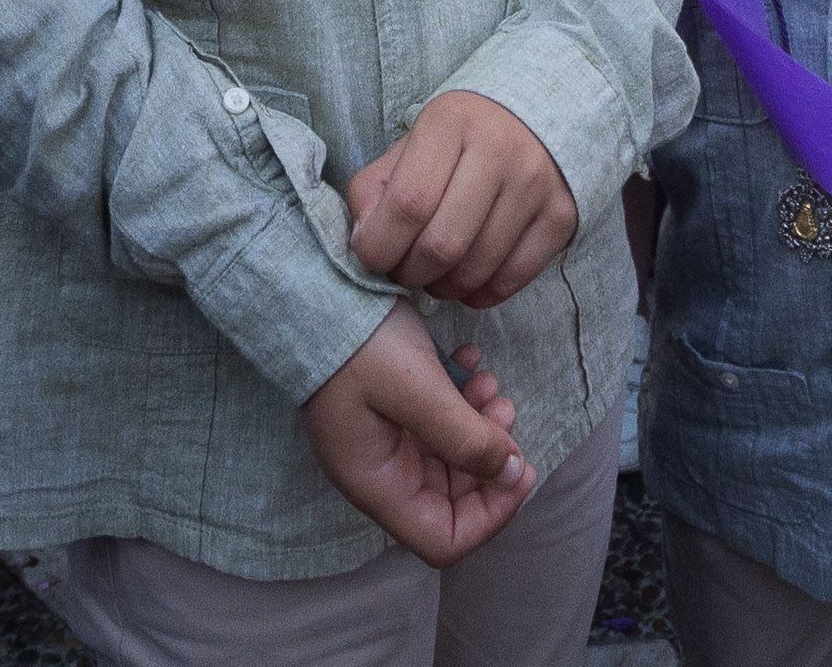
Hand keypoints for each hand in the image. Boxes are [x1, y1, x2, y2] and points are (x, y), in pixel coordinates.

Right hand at [301, 307, 533, 566]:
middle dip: (489, 460)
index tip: (517, 467)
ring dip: (480, 424)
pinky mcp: (390, 409)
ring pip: (450, 457)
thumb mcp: (417, 389)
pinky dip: (462, 400)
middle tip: (504, 409)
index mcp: (379, 484)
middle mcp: (381, 472)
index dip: (491, 515)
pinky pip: (437, 422)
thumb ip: (466, 438)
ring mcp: (385, 441)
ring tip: (489, 382)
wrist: (314, 290)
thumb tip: (512, 472)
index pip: (443, 541)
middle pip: (452, 500)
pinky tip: (469, 361)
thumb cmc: (359, 343)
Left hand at [347, 90, 579, 309]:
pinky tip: (467, 278)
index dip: (380, 246)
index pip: (407, 204)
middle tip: (405, 269)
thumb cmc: (458, 140)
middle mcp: (500, 150)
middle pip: (442, 245)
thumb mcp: (409, 145)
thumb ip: (374, 189)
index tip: (373, 257)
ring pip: (475, 270)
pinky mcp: (561, 217)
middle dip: (410, 273)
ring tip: (435, 272)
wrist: (535, 119)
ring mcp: (536, 185)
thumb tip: (365, 243)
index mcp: (451, 123)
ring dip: (443, 287)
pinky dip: (479, 294)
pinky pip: (511, 280)